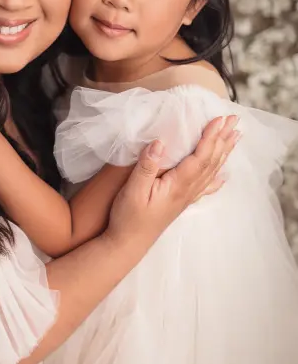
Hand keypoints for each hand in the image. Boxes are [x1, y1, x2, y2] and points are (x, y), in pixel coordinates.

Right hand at [106, 114, 239, 247]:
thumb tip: (159, 143)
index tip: (219, 119)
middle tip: (234, 120)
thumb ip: (146, 166)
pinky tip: (223, 176)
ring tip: (235, 137)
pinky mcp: (181, 202)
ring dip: (223, 152)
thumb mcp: (133, 190)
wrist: (128, 243)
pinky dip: (216, 178)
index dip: (210, 137)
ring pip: (211, 171)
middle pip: (211, 161)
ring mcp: (186, 197)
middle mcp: (187, 190)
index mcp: (178, 185)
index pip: (200, 157)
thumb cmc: (129, 217)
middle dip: (223, 139)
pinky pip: (204, 187)